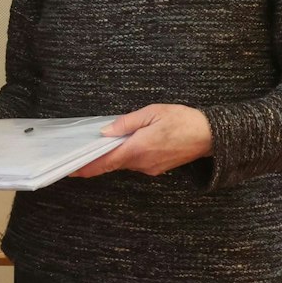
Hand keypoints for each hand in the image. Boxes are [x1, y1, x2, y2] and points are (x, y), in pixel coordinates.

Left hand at [70, 103, 212, 177]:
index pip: (105, 162)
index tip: (70, 169)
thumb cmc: (183, 121)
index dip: (86, 167)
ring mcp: (150, 168)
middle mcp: (141, 163)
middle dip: (96, 159)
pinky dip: (127, 154)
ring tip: (101, 143)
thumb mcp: (152, 113)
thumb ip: (126, 123)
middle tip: (79, 153)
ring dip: (114, 155)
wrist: (211, 136)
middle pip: (112, 163)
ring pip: (124, 162)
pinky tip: (125, 144)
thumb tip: (105, 131)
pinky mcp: (157, 168)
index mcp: (137, 149)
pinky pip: (136, 162)